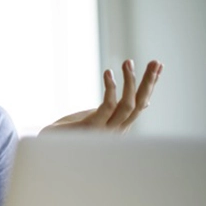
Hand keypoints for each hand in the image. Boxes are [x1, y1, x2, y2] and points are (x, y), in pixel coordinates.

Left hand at [41, 60, 163, 133]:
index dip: (150, 86)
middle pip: (139, 105)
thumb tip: (144, 103)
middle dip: (149, 83)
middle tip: (155, 61)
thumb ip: (117, 110)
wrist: (47, 143)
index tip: (158, 66)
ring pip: (127, 106)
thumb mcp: (99, 117)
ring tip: (128, 62)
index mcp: (119, 127)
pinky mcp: (91, 128)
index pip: (141, 105)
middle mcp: (116, 131)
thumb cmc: (72, 131)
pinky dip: (110, 88)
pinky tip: (108, 73)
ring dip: (130, 82)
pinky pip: (107, 106)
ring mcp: (105, 131)